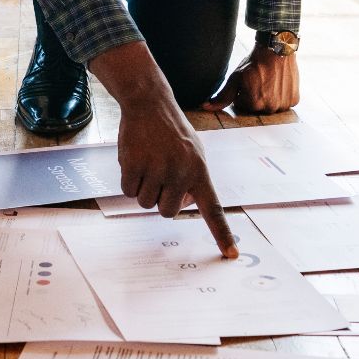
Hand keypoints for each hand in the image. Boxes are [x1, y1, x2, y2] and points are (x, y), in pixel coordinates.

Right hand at [92, 42, 237, 256]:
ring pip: (145, 203)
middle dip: (160, 199)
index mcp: (199, 171)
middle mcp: (181, 172)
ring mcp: (158, 169)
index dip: (221, 233)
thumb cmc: (171, 132)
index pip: (213, 209)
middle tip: (158, 176)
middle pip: (167, 211)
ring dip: (143, 188)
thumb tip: (184, 204)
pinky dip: (128, 180)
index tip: (231, 255)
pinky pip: (128, 191)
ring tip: (148, 163)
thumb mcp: (192, 152)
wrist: (149, 103)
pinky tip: (134, 160)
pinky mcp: (135, 165)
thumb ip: (192, 179)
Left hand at [206, 43, 299, 114]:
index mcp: (254, 104)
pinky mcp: (294, 100)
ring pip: (271, 107)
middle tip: (258, 81)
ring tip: (269, 81)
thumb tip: (205, 107)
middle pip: (257, 108)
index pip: (243, 107)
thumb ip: (222, 96)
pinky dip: (281, 96)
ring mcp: (284, 105)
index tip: (247, 83)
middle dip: (255, 97)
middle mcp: (270, 108)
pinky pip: (284, 104)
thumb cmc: (254, 63)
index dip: (242, 94)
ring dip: (269, 97)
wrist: (276, 49)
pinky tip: (278, 84)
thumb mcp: (235, 78)